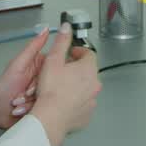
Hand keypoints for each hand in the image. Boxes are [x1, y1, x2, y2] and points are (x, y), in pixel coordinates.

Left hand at [0, 27, 50, 128]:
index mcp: (42, 65)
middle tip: (24, 92)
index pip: (55, 68)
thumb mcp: (19, 64)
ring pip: (49, 97)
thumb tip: (45, 30)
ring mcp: (44, 92)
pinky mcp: (43, 105)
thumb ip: (32, 47)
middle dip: (36, 92)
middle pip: (52, 85)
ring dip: (32, 102)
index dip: (44, 77)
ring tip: (19, 101)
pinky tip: (22, 108)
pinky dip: (32, 109)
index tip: (36, 82)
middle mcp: (45, 79)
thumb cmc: (4, 86)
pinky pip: (46, 108)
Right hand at [29, 22, 100, 145]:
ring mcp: (92, 101)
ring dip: (76, 86)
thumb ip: (61, 42)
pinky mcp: (87, 115)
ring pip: (86, 88)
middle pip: (88, 71)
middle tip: (61, 71)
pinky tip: (63, 102)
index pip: (89, 54)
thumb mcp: (53, 60)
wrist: (50, 118)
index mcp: (88, 69)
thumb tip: (67, 27)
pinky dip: (76, 101)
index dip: (77, 52)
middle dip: (76, 69)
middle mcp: (95, 85)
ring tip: (60, 88)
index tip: (69, 54)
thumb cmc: (51, 90)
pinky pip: (83, 104)